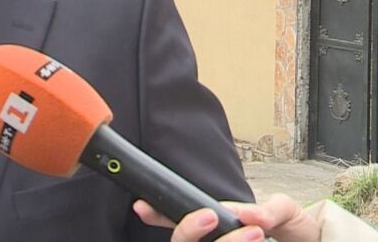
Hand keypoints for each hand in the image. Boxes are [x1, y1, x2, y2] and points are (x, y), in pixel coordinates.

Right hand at [134, 194, 319, 241]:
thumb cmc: (296, 232)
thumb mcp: (288, 213)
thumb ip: (270, 210)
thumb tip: (247, 214)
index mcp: (217, 225)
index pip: (177, 220)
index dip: (156, 214)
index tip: (144, 207)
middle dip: (188, 229)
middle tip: (213, 216)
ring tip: (256, 233)